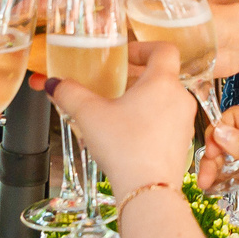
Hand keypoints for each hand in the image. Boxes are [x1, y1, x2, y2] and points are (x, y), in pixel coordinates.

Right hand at [49, 42, 198, 192]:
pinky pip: (168, 122)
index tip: (125, 56)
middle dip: (137, 77)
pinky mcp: (183, 143)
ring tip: (118, 111)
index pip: (164, 49)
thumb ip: (69, 93)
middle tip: (115, 83)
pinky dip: (151, 121)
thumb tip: (54, 84)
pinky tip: (128, 135)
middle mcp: (180, 98)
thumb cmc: (124, 148)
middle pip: (163, 75)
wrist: (148, 190)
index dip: (144, 47)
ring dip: (144, 100)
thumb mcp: (89, 115)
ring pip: (165, 100)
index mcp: (162, 82)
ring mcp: (185, 122)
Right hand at [205, 103, 238, 219]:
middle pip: (234, 134)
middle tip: (205, 179)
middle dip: (216, 153)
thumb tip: (219, 131)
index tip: (210, 159)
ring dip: (224, 164)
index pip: (233, 117)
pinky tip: (229, 184)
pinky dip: (238, 172)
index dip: (217, 135)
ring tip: (210, 184)